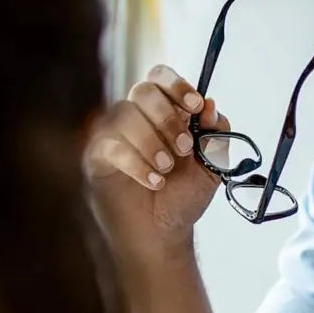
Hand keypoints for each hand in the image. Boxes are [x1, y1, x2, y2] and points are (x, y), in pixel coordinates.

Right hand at [83, 65, 230, 258]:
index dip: (178, 85)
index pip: (162, 77)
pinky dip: (136, 162)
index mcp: (164, 111)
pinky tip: (153, 181)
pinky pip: (111, 144)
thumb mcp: (212, 167)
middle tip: (183, 147)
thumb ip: (216, 136)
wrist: (162, 234)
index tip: (195, 106)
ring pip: (124, 113)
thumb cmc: (181, 198)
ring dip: (150, 140)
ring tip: (166, 169)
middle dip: (167, 117)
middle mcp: (137, 117)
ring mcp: (114, 134)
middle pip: (143, 90)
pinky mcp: (97, 156)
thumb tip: (211, 108)